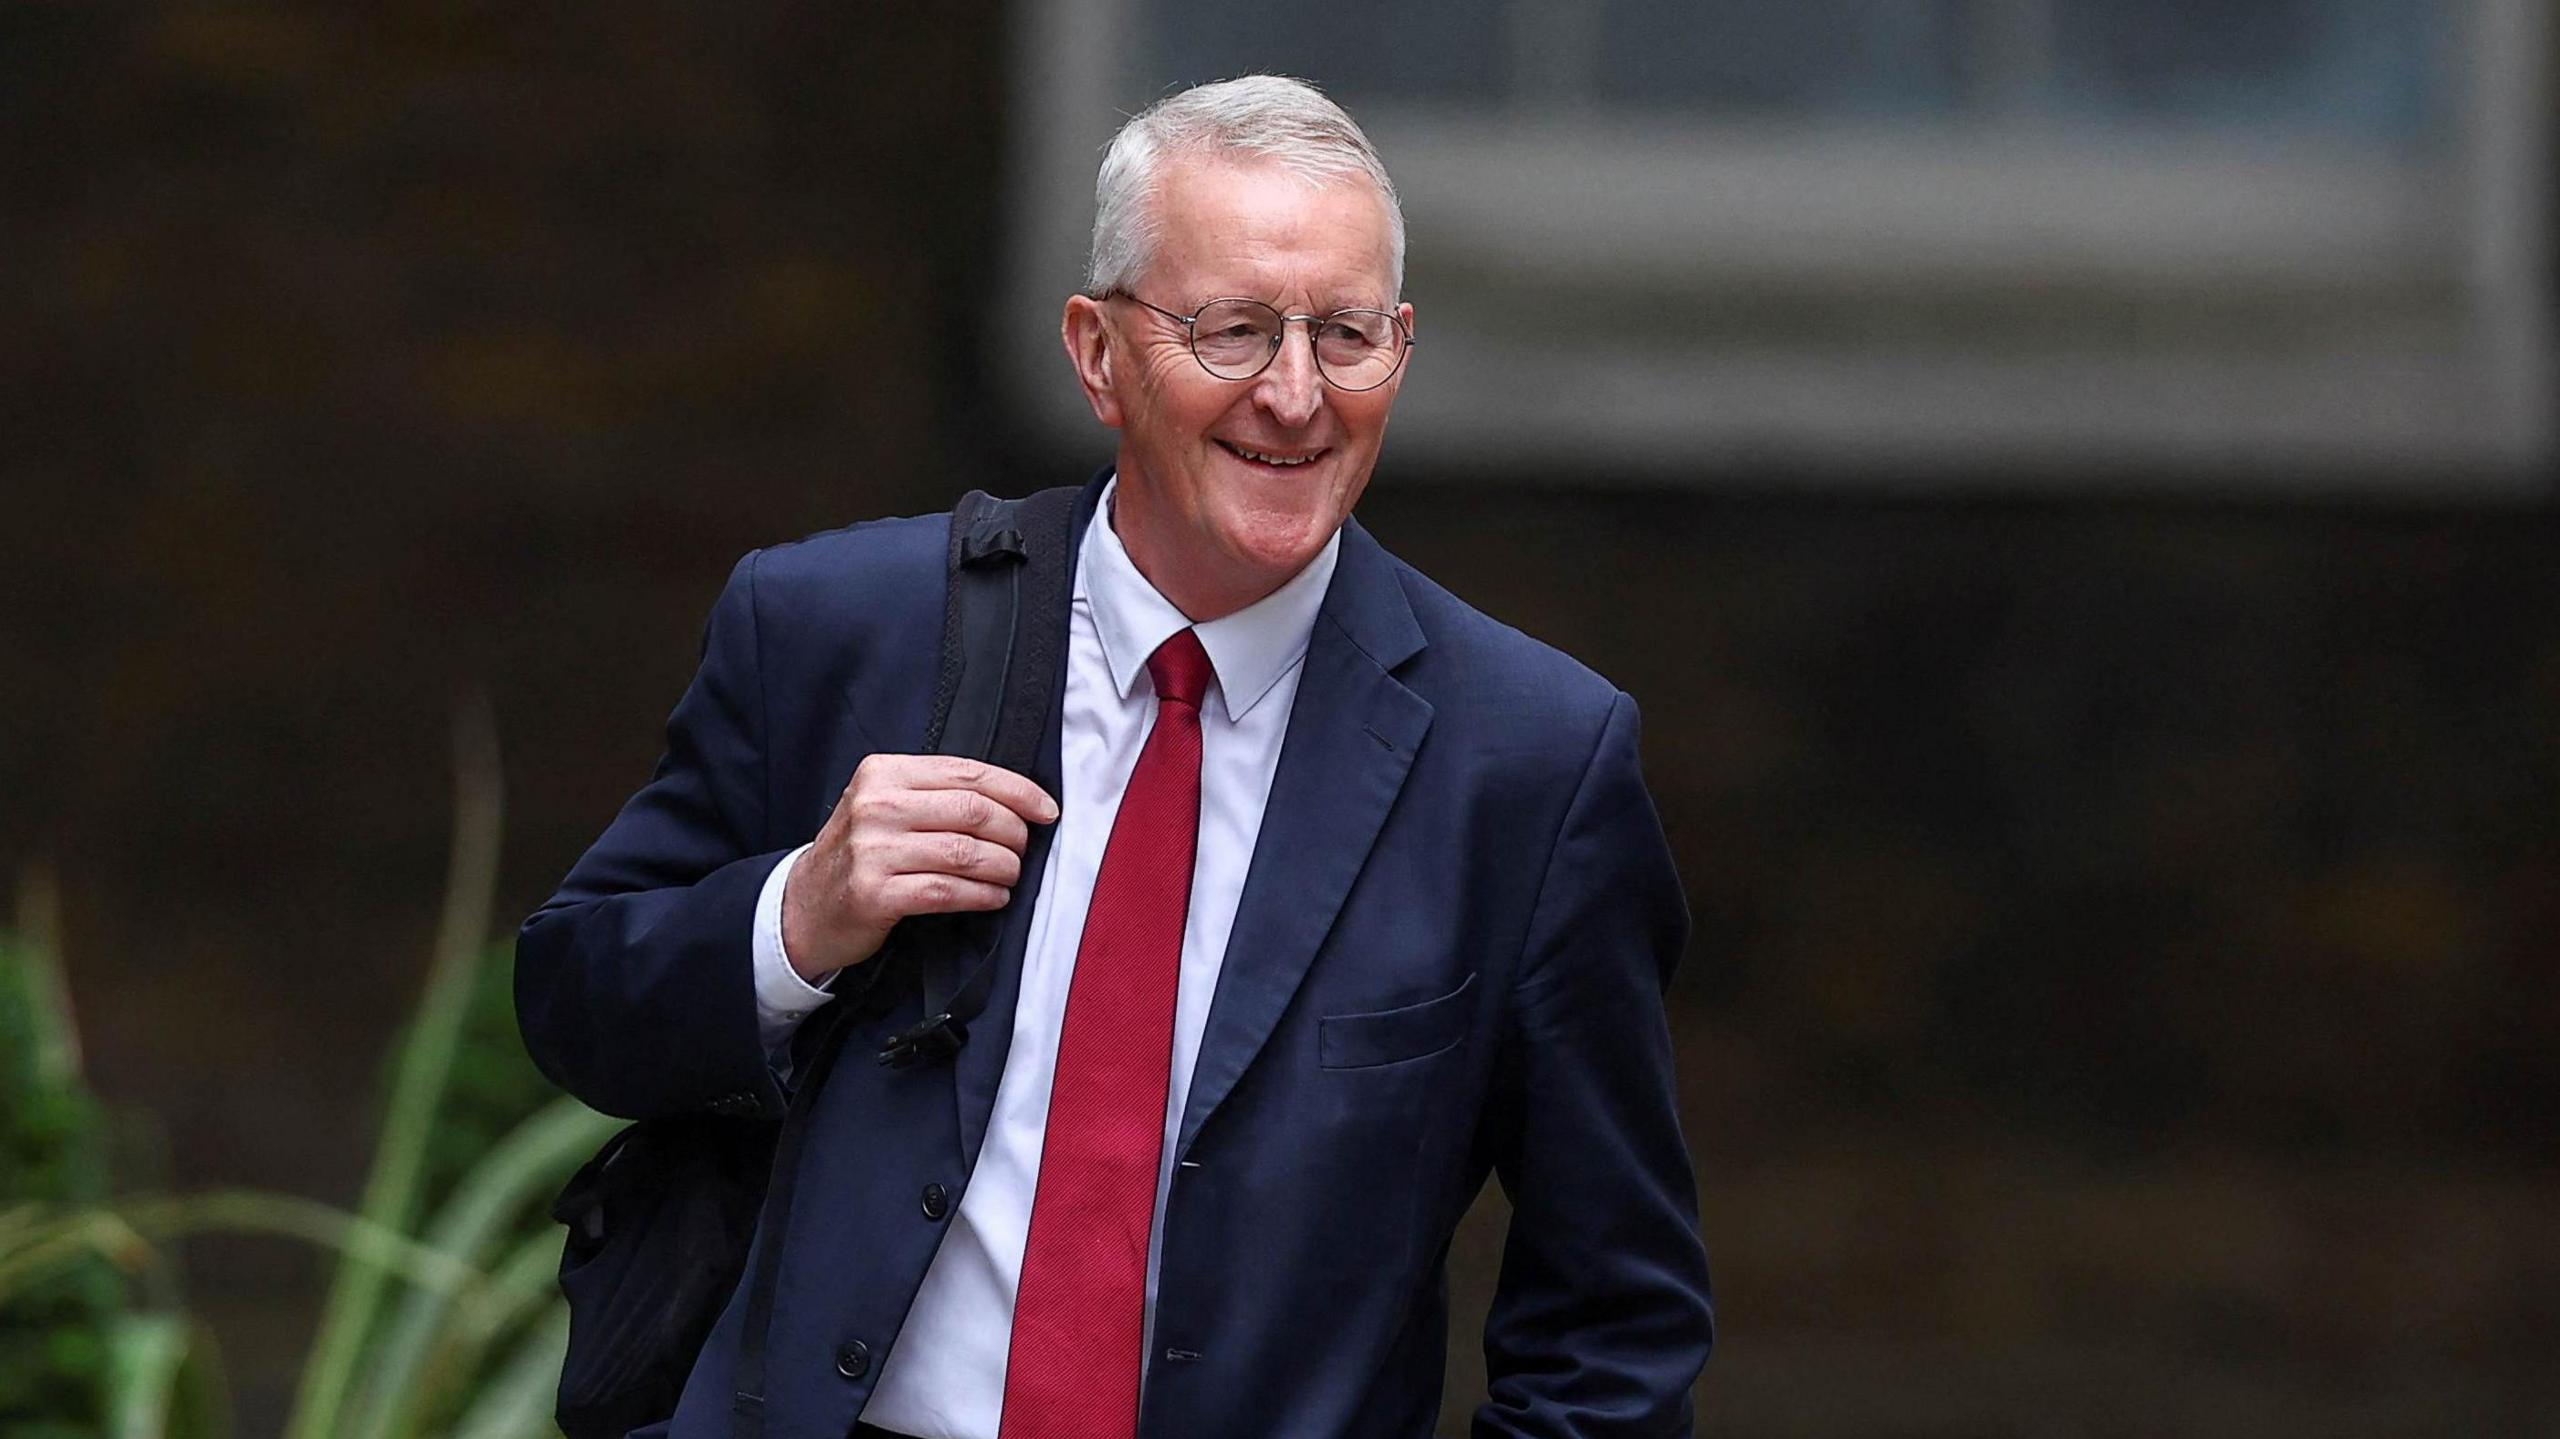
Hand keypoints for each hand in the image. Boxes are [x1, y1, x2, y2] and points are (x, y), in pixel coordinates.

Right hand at [780, 754, 1059, 982]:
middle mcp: (876, 806)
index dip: (1018, 791)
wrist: (804, 906)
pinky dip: (982, 896)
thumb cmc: (862, 853)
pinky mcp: (875, 893)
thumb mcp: (887, 806)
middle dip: (1014, 833)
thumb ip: (938, 794)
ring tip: (1010, 876)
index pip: (968, 773)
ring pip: (965, 853)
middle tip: (1023, 851)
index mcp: (883, 773)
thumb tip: (1017, 801)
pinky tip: (993, 898)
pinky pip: (947, 891)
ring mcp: (872, 850)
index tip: (1047, 811)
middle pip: (973, 811)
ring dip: (1003, 868)